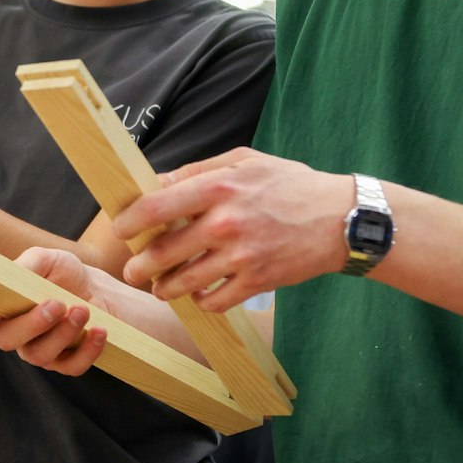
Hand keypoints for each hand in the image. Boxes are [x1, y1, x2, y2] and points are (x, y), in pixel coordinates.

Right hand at [0, 248, 144, 375]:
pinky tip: (100, 331)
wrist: (99, 291)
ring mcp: (36, 350)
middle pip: (5, 339)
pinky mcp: (63, 363)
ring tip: (83, 310)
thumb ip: (29, 264)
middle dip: (32, 324)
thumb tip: (17, 276)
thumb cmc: (65, 273)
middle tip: (57, 304)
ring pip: (39, 355)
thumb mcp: (49, 259)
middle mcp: (12, 330)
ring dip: (63, 333)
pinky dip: (88, 350)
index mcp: (0, 303)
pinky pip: (70, 367)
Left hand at [116, 148, 351, 313]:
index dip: (130, 221)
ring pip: (184, 283)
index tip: (120, 229)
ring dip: (165, 288)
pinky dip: (202, 302)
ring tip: (160, 287)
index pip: (157, 206)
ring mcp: (241, 256)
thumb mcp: (245, 161)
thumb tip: (157, 180)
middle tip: (133, 270)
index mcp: (219, 186)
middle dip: (140, 266)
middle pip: (163, 252)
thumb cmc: (291, 185)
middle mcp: (226, 222)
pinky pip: (215, 301)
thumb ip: (199, 170)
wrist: (342, 219)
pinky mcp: (258, 281)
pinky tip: (199, 295)